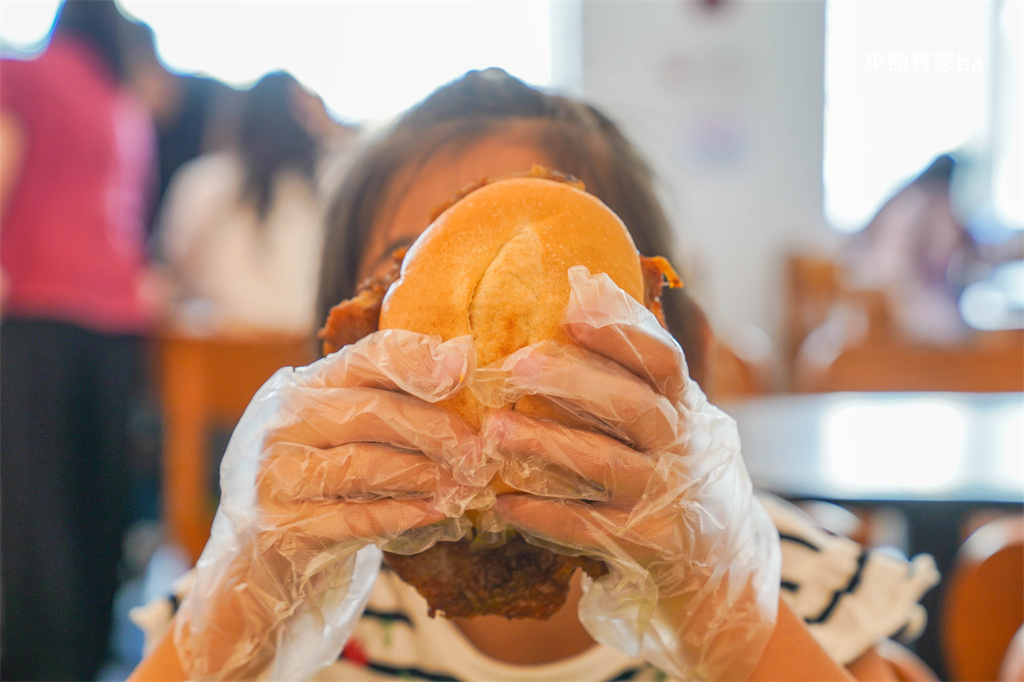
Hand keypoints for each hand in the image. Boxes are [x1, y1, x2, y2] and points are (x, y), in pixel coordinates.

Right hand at [174, 330, 490, 680]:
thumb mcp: (339, 438)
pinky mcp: (281, 526)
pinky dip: (402, 514)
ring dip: (426, 474)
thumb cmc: (315, 489)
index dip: (416, 359)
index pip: (364, 358)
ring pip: (365, 464)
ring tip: (466, 483)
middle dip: (435, 429)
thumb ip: (383, 410)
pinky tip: (437, 513)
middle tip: (479, 449)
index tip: (461, 370)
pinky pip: (354, 518)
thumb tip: (463, 383)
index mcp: (303, 388)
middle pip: (372, 411)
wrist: (255, 562)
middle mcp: (283, 424)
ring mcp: (276, 475)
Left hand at [472, 266, 780, 680]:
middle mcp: (681, 448)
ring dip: (546, 445)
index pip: (662, 360)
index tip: (571, 311)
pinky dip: (543, 515)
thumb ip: (638, 369)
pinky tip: (503, 502)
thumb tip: (587, 288)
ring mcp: (666, 498)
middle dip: (573, 382)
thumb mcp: (676, 419)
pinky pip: (587, 526)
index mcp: (684, 408)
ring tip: (496, 430)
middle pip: (631, 405)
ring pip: (605, 463)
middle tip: (515, 367)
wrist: (722, 564)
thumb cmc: (678, 472)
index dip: (621, 333)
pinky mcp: (646, 545)